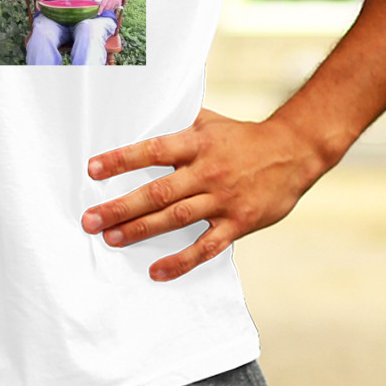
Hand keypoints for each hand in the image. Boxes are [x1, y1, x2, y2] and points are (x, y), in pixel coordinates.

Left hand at [81, 109, 323, 280]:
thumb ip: (176, 124)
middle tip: (90, 220)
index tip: (92, 170)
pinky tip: (157, 271)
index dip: (121, 160)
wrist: (294, 151)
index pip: (153, 150)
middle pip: (158, 192)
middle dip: (121, 207)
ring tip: (111, 239)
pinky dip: (181, 261)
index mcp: (196, 143)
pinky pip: (206, 247)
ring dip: (141, 230)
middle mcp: (207, 171)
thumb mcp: (208, 121)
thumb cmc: (242, 136)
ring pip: (176, 219)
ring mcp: (223, 199)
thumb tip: (140, 114)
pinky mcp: (239, 223)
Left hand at [97, 0, 121, 13]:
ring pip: (110, 9)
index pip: (103, 4)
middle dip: (104, 9)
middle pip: (107, 8)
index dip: (100, 9)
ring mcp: (116, 1)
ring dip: (108, 8)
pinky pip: (114, 8)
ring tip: (108, 5)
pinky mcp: (119, 3)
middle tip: (103, 8)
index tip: (98, 13)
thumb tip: (97, 4)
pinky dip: (112, 8)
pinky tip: (111, 4)